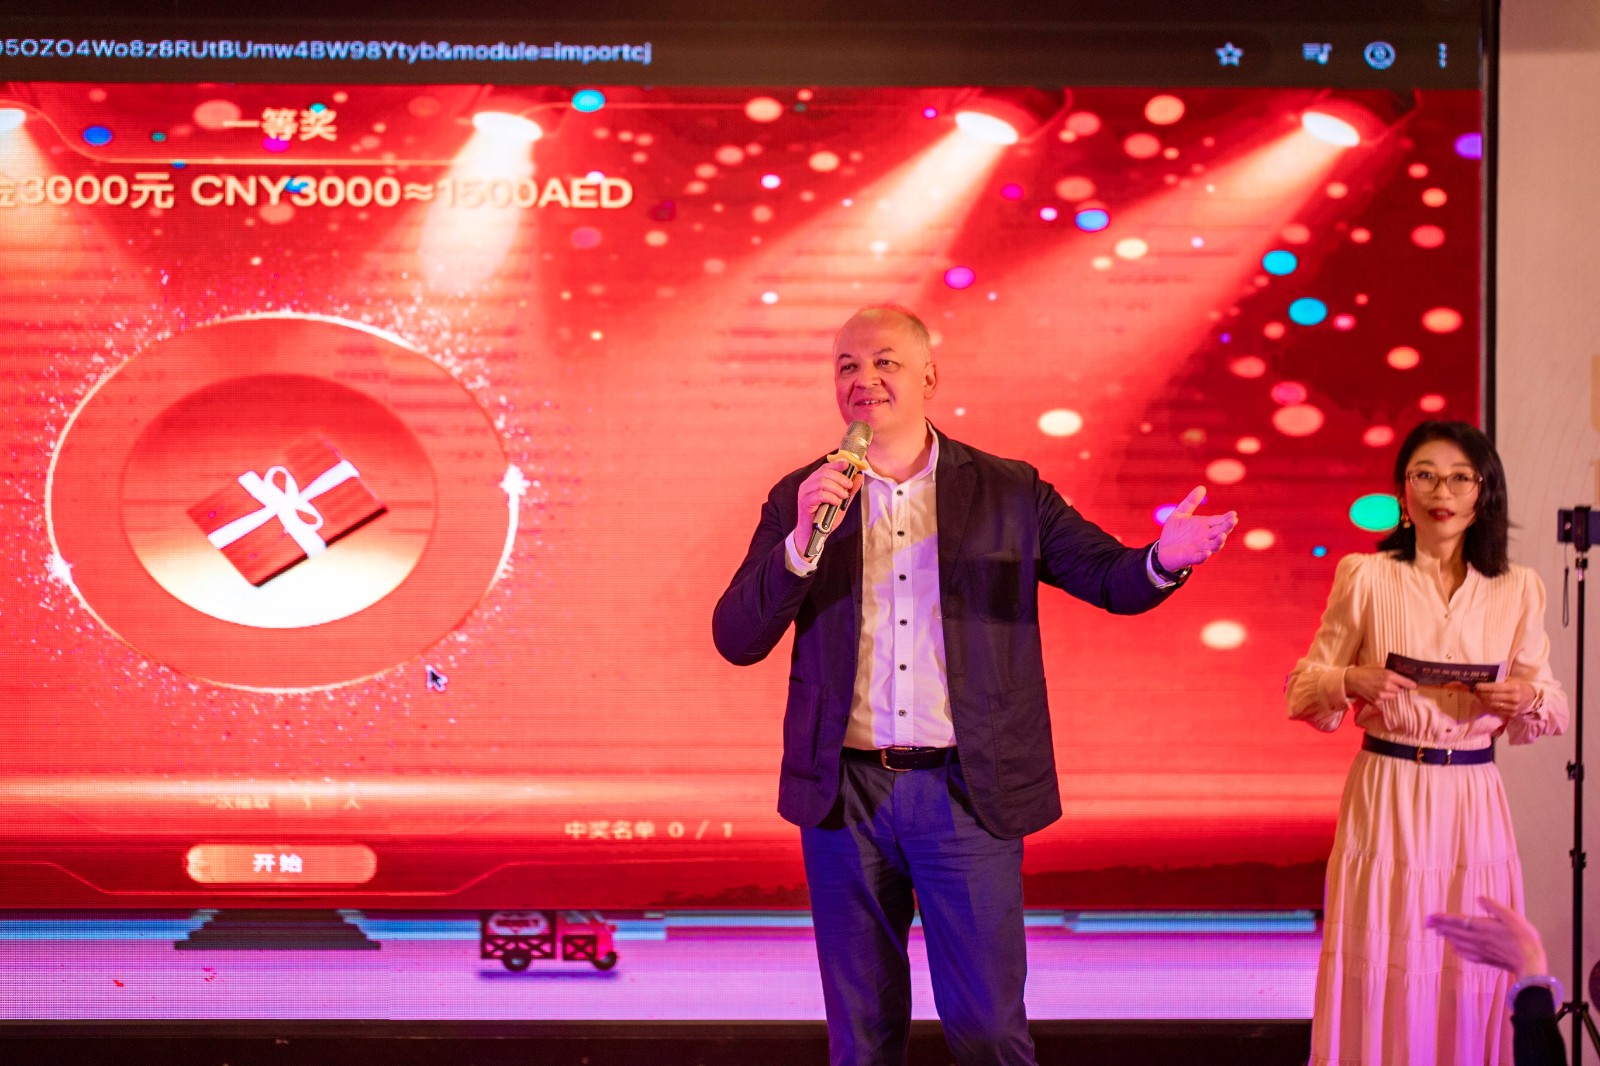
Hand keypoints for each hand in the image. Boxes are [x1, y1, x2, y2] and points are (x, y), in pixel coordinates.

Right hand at [792, 460, 862, 557]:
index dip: (837, 464)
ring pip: (822, 482)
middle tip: (849, 486)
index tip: (848, 465)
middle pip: (824, 473)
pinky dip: (831, 497)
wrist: (814, 534)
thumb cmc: (825, 518)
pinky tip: (836, 502)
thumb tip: (858, 477)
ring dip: (837, 488)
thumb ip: (850, 490)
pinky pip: (820, 495)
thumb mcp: (841, 502)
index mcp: (814, 481)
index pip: (825, 467)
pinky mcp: (805, 502)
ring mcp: (804, 493)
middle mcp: (807, 485)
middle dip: (840, 478)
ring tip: (843, 497)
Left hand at [1155, 486, 1237, 570]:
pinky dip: (1203, 556)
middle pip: (1220, 532)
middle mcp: (1206, 537)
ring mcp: (1199, 548)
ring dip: (1219, 542)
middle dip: (1227, 527)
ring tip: (1223, 535)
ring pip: (1213, 546)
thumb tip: (1202, 487)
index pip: (1219, 521)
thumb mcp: (1180, 513)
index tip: (1233, 513)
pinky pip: (1199, 558)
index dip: (1227, 518)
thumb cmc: (1175, 532)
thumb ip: (1191, 502)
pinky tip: (1207, 553)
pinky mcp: (1190, 558)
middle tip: (1233, 520)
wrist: (1163, 550)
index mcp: (1205, 526)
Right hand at [1342, 666, 1417, 704]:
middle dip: (1397, 687)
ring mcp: (1382, 695)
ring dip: (1390, 693)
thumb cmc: (1363, 672)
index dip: (1411, 684)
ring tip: (1381, 688)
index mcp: (1389, 675)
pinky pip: (1385, 701)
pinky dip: (1382, 698)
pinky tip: (1375, 693)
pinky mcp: (1377, 702)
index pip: (1407, 682)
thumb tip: (1399, 666)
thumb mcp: (1377, 665)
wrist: (1350, 681)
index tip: (1414, 685)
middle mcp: (1387, 686)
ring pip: (1393, 697)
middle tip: (1389, 684)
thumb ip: (1389, 666)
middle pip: (1400, 690)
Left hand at [1427, 897, 1547, 978]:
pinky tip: (1456, 950)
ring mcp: (1481, 951)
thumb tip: (1478, 898)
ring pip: (1458, 943)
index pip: (1456, 920)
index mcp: (1481, 927)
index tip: (1428, 916)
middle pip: (1453, 932)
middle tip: (1426, 924)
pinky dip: (1458, 950)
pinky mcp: (1487, 960)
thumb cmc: (1523, 937)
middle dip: (1438, 927)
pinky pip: (1467, 955)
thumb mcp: (1510, 915)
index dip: (1441, 918)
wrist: (1530, 962)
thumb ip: (1492, 906)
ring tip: (1439, 933)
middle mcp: (1477, 939)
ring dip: (1447, 937)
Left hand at [1473, 681, 1536, 720]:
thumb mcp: (1511, 680)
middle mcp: (1514, 698)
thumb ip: (1499, 680)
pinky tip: (1485, 702)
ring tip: (1478, 696)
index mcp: (1514, 688)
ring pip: (1492, 705)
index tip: (1476, 685)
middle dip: (1481, 694)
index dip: (1483, 687)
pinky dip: (1488, 706)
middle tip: (1474, 691)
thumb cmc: (1518, 686)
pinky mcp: (1512, 714)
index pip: (1495, 688)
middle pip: (1492, 697)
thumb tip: (1483, 680)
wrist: (1530, 698)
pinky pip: (1496, 710)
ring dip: (1482, 700)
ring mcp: (1513, 708)